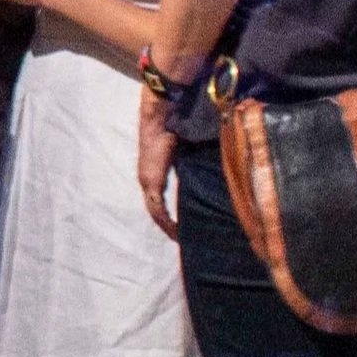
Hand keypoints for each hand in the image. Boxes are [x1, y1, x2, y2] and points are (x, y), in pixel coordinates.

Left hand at [138, 87, 178, 240]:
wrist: (160, 117)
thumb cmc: (174, 128)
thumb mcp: (184, 151)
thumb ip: (191, 162)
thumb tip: (208, 168)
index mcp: (154, 173)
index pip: (159, 200)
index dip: (167, 215)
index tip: (180, 227)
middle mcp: (147, 179)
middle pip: (156, 210)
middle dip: (167, 226)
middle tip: (182, 239)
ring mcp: (147, 181)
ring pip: (156, 212)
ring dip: (167, 227)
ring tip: (181, 239)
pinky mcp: (151, 181)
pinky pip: (157, 208)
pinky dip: (166, 221)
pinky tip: (175, 231)